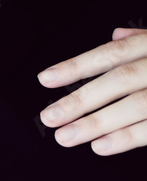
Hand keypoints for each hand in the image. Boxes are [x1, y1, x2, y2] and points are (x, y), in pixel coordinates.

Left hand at [38, 28, 146, 154]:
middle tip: (49, 117)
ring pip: (135, 105)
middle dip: (80, 100)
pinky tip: (100, 146)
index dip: (76, 66)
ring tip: (65, 137)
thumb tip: (116, 35)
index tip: (45, 79)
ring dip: (96, 123)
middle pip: (118, 80)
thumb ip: (144, 40)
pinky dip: (127, 137)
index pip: (111, 54)